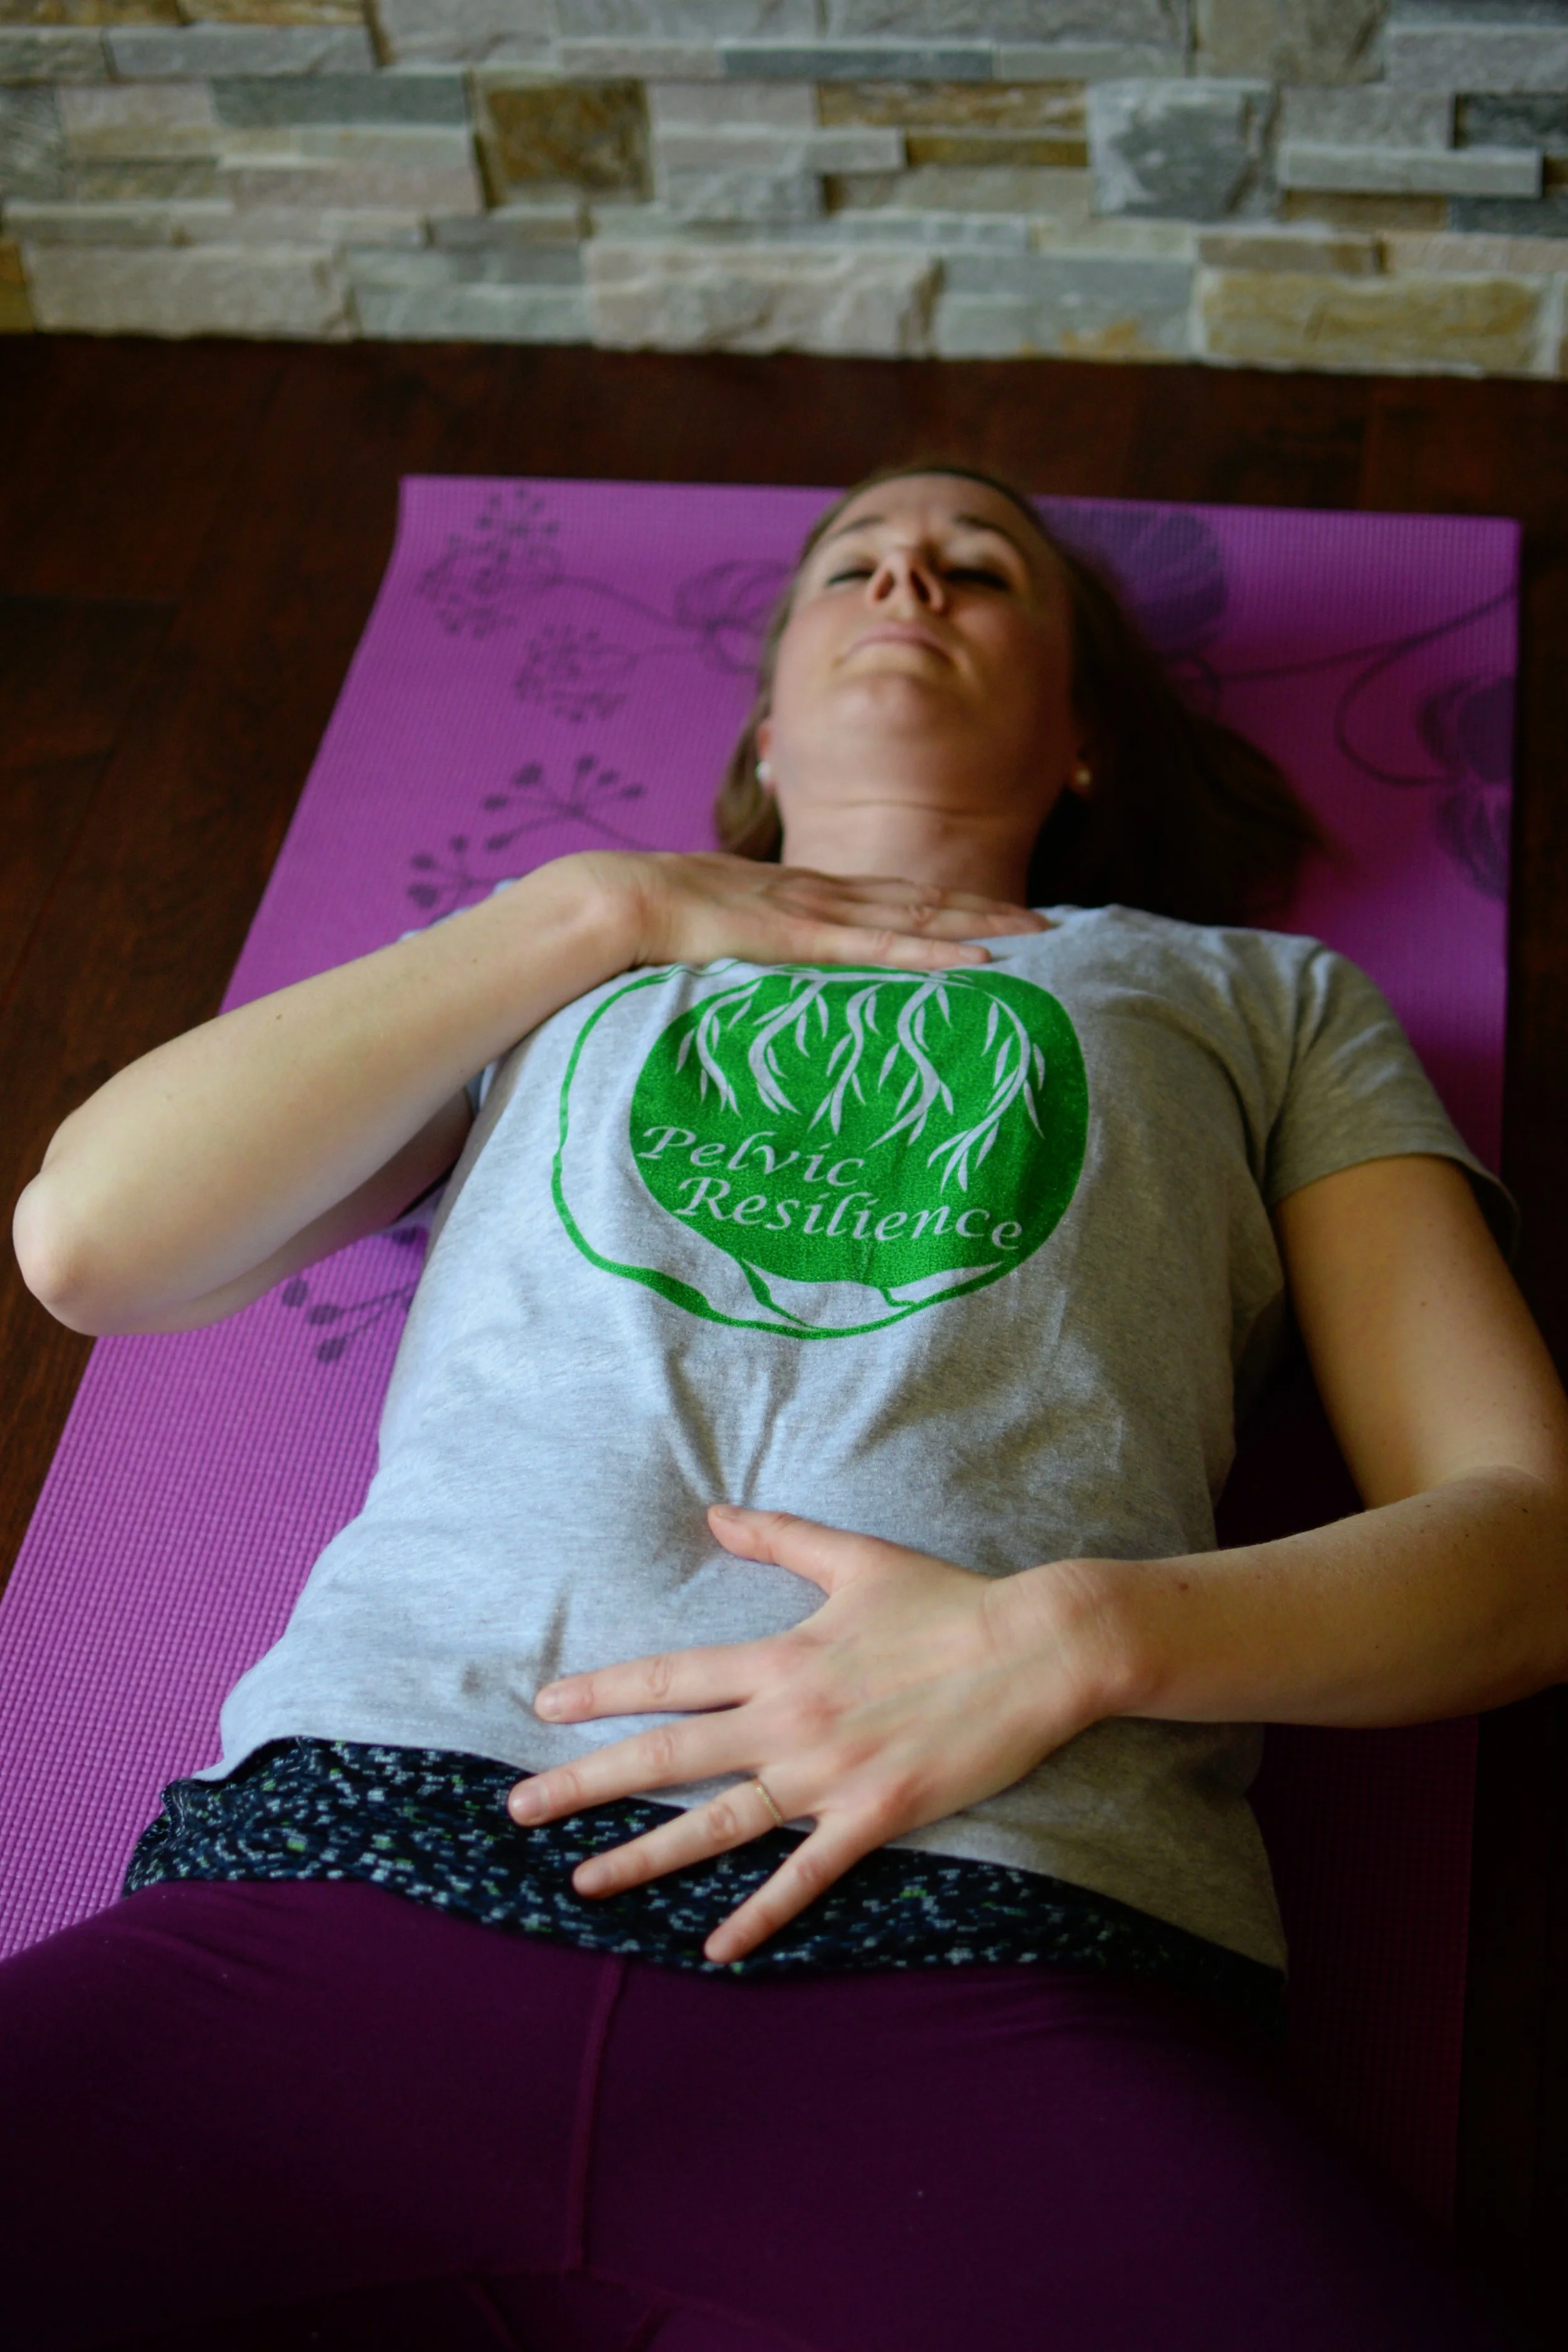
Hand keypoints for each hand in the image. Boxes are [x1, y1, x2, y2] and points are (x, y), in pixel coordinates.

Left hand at [508, 1507, 1118, 1963]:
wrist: (1037, 1650)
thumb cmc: (946, 1601)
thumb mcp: (854, 1558)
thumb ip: (778, 1537)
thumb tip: (714, 1514)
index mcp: (781, 1657)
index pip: (669, 1678)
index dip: (602, 1692)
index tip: (542, 1707)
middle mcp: (791, 1719)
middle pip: (668, 1757)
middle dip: (584, 1783)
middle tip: (517, 1808)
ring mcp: (831, 1774)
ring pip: (716, 1825)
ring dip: (643, 1856)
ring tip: (582, 1882)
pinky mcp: (876, 1817)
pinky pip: (804, 1876)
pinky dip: (758, 1914)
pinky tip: (713, 1948)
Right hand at [573, 849, 1046, 976]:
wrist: (615, 900)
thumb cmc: (652, 925)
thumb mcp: (714, 935)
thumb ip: (745, 950)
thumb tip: (751, 971)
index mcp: (800, 893)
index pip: (890, 897)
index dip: (946, 905)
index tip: (992, 916)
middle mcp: (820, 893)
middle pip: (922, 900)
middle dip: (986, 910)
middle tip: (1048, 923)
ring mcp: (814, 912)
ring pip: (917, 918)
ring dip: (979, 926)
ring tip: (1035, 935)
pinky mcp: (801, 938)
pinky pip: (881, 950)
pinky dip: (933, 955)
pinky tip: (976, 962)